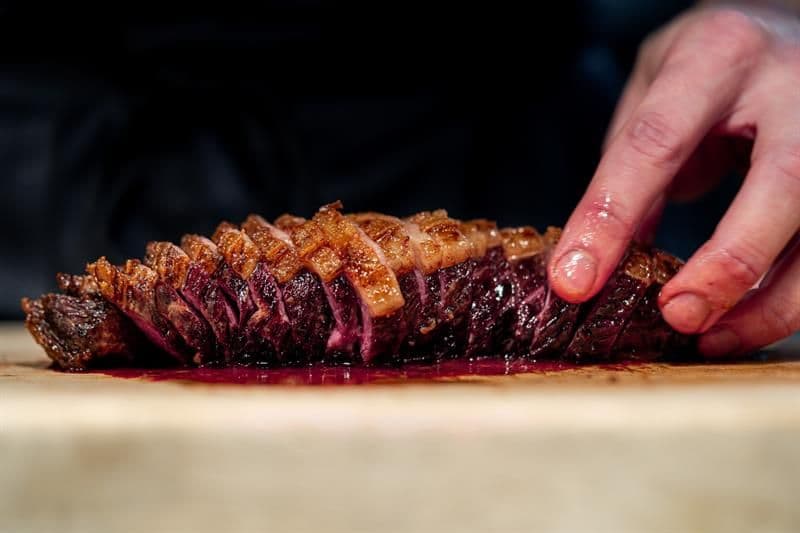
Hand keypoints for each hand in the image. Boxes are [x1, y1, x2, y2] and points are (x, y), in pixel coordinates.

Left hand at [547, 3, 799, 356]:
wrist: (793, 25)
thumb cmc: (714, 60)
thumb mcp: (658, 85)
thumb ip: (632, 159)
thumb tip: (604, 252)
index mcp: (718, 55)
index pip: (654, 144)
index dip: (611, 218)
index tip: (575, 279)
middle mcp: (793, 85)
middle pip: (781, 184)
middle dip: (727, 265)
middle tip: (677, 316)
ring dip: (769, 302)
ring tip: (710, 336)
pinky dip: (788, 296)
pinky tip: (747, 319)